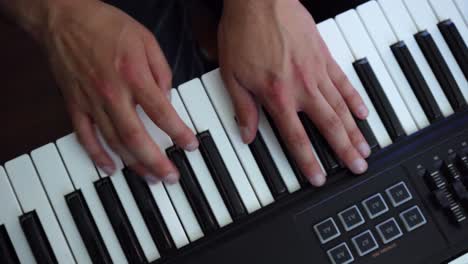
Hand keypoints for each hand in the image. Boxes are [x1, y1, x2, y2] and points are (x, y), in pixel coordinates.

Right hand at [42, 1, 197, 182]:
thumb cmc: (107, 26)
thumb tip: (167, 100)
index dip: (178, 133)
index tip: (191, 145)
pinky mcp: (75, 104)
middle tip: (170, 177)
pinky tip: (110, 168)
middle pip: (136, 137)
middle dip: (156, 161)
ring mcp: (91, 101)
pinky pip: (85, 136)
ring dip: (133, 163)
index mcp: (133, 75)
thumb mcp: (147, 41)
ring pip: (113, 142)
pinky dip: (97, 155)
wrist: (65, 17)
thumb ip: (162, 73)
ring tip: (149, 177)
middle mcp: (112, 92)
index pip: (161, 113)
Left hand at [218, 0, 369, 185]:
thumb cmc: (243, 34)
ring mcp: (316, 71)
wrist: (259, 1)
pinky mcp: (324, 56)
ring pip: (340, 107)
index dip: (308, 160)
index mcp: (277, 96)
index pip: (296, 137)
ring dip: (354, 130)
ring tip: (365, 148)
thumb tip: (248, 135)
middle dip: (344, 150)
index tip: (319, 177)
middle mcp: (302, 87)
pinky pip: (344, 81)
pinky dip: (355, 98)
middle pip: (328, 125)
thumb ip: (244, 108)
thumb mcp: (232, 76)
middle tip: (358, 167)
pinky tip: (363, 112)